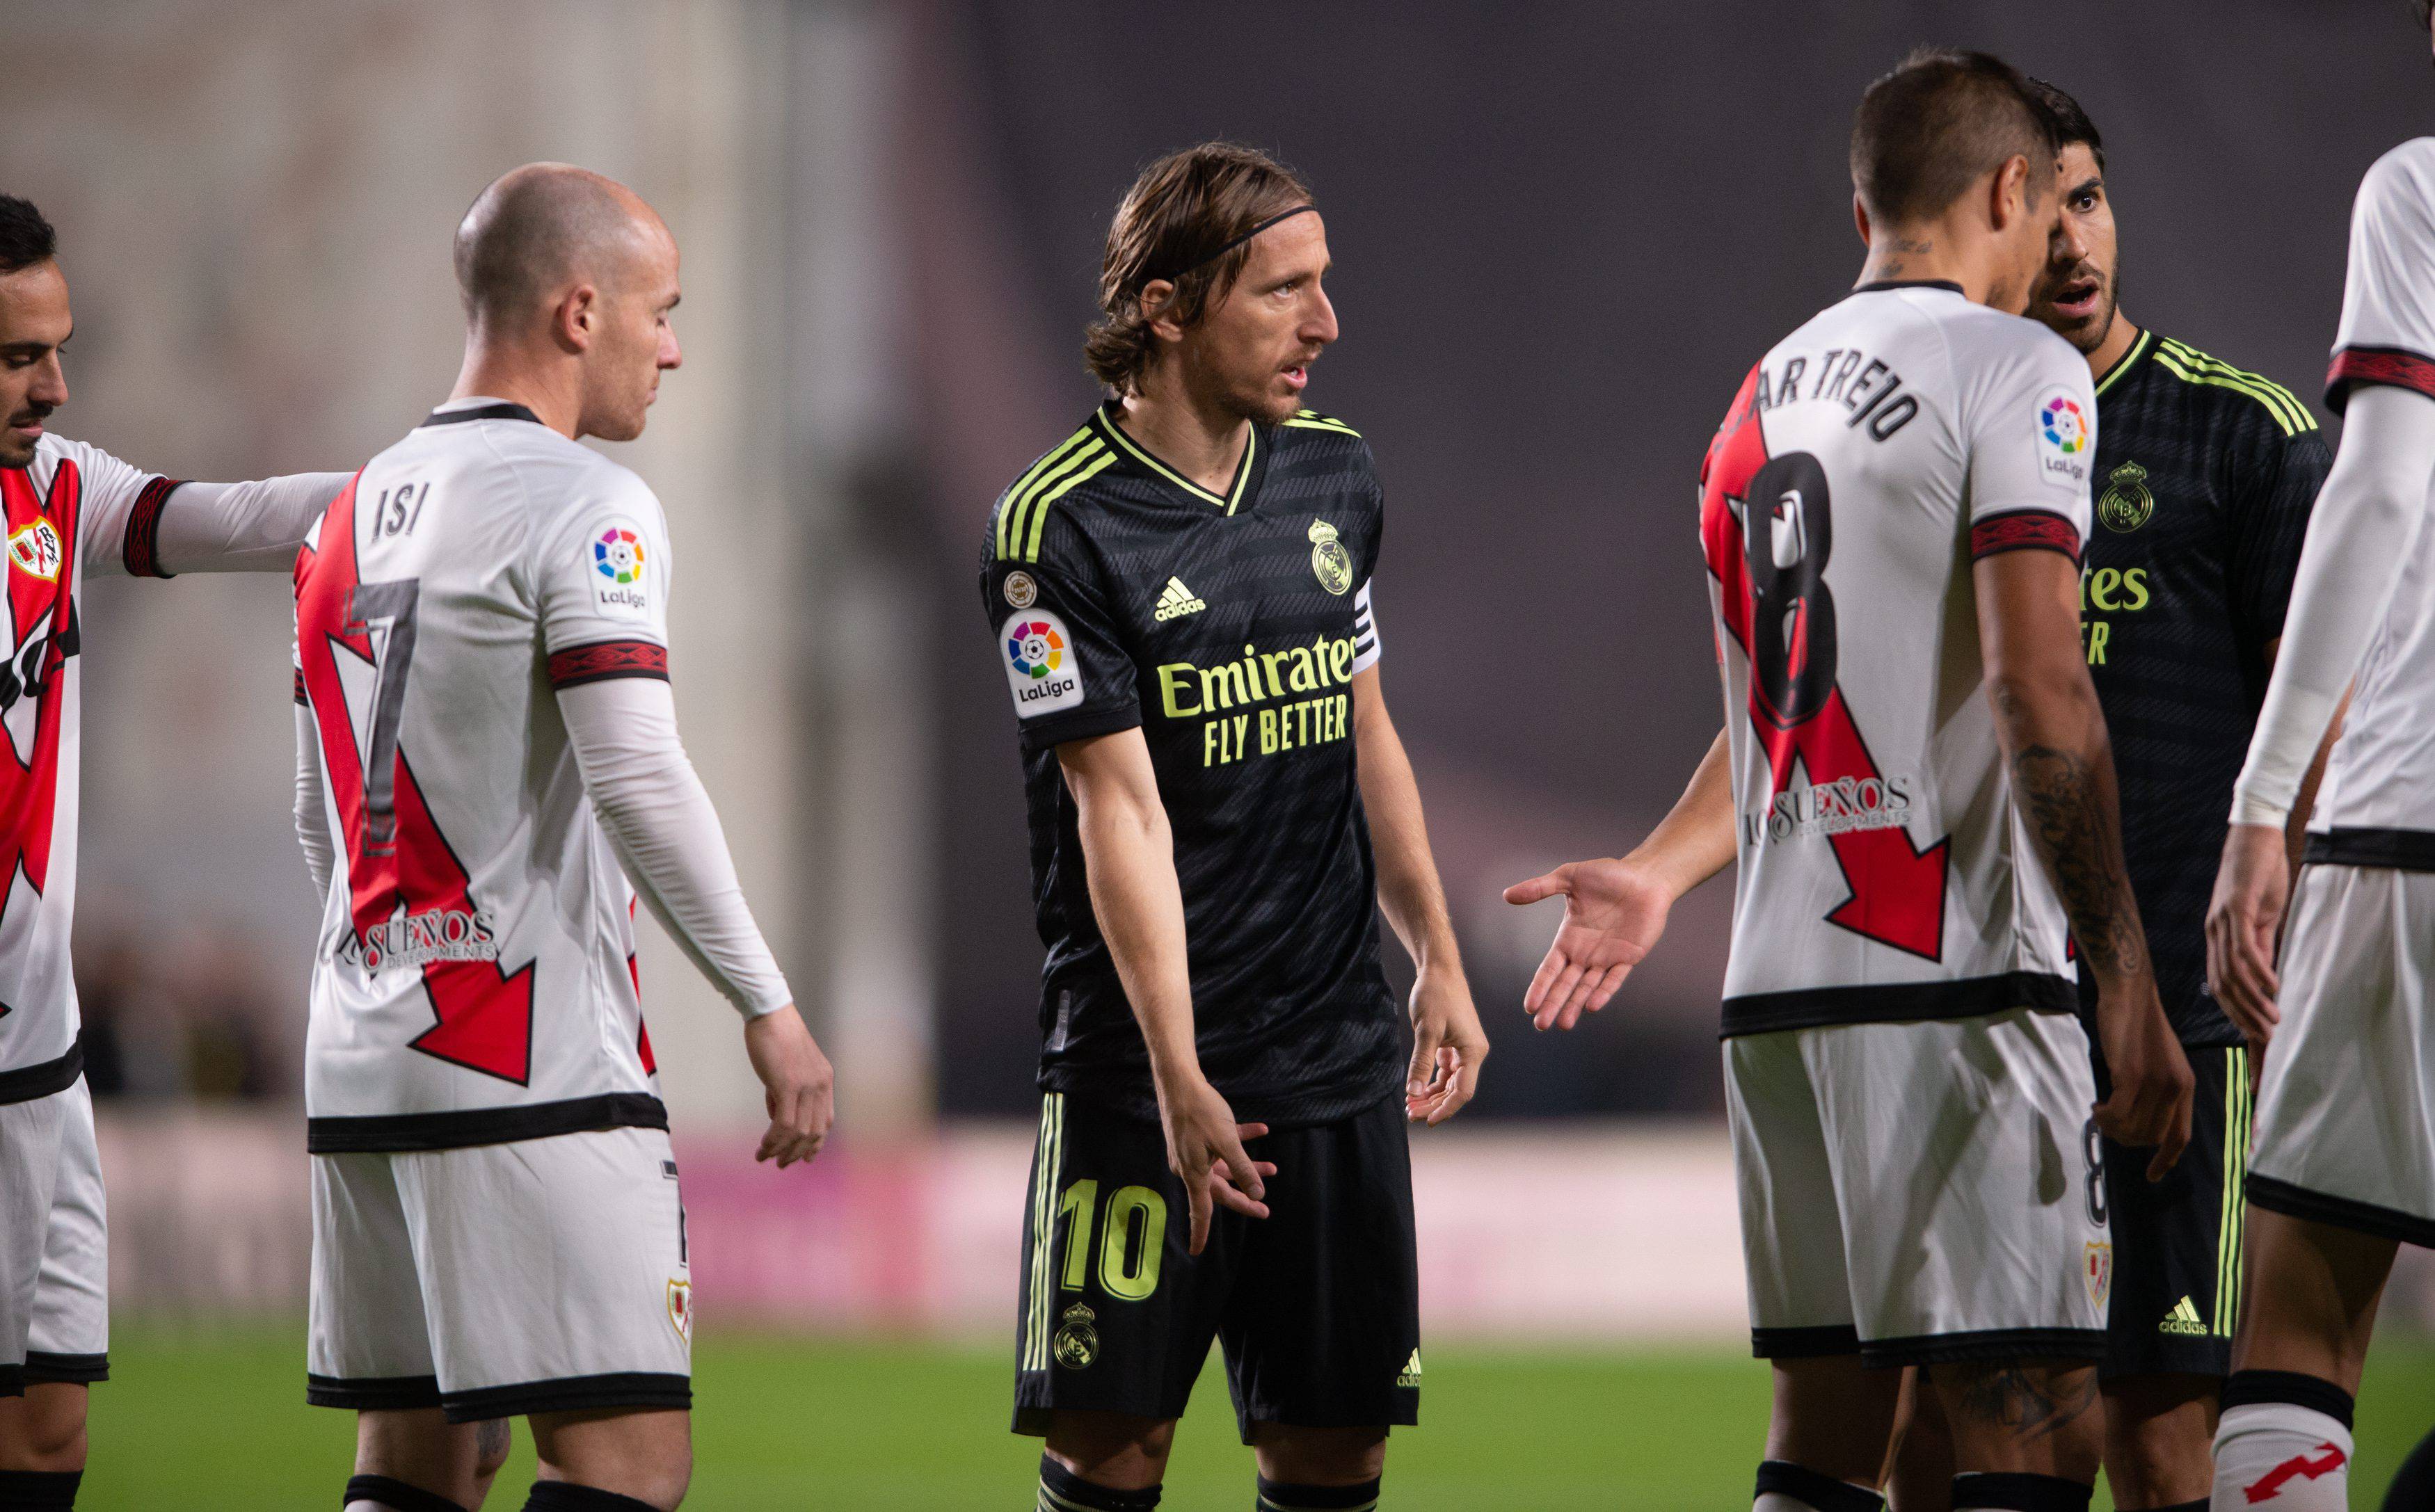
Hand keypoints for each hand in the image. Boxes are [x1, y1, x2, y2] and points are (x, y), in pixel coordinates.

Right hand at [743, 1005, 834, 1167]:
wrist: (770, 1014)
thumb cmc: (775, 1038)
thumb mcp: (787, 1069)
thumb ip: (785, 1094)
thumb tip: (777, 1118)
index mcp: (825, 1080)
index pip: (826, 1120)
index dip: (816, 1142)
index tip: (806, 1158)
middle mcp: (821, 1085)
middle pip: (814, 1131)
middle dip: (798, 1153)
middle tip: (781, 1164)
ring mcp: (806, 1085)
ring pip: (799, 1132)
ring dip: (781, 1150)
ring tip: (766, 1158)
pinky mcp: (788, 1084)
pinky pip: (784, 1124)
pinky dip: (773, 1140)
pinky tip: (763, 1147)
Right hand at [1153, 1071, 1274, 1255]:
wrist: (1179, 1081)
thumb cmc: (1201, 1112)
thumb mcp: (1227, 1142)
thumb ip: (1243, 1169)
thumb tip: (1257, 1194)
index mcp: (1195, 1173)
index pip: (1201, 1211)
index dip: (1200, 1233)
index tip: (1197, 1252)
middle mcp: (1191, 1167)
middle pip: (1220, 1189)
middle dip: (1245, 1196)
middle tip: (1265, 1209)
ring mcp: (1192, 1151)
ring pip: (1224, 1166)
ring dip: (1248, 1168)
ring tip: (1272, 1168)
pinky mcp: (1195, 1136)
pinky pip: (1221, 1144)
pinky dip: (1241, 1140)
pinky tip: (1261, 1129)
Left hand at [1405, 963, 1488, 1124]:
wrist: (1438, 970)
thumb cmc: (1436, 995)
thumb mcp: (1426, 1030)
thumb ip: (1420, 1062)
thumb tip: (1413, 1092)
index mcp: (1473, 1051)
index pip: (1462, 1091)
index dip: (1445, 1109)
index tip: (1426, 1119)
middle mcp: (1472, 1053)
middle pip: (1455, 1090)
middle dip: (1434, 1105)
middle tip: (1410, 1114)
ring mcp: (1462, 1050)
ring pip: (1448, 1083)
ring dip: (1431, 1096)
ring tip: (1410, 1105)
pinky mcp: (1452, 1045)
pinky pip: (1443, 1071)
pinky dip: (1430, 1082)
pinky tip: (1416, 1090)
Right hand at [1503, 856, 1677, 1029]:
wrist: (1645, 876)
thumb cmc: (1608, 874)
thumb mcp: (1568, 877)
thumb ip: (1539, 887)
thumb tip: (1507, 895)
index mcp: (1569, 938)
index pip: (1549, 968)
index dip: (1540, 987)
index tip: (1529, 1006)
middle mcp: (1585, 953)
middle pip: (1565, 984)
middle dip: (1553, 1004)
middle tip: (1541, 1025)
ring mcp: (1607, 957)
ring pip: (1587, 988)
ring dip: (1575, 1005)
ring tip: (1564, 1025)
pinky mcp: (1629, 957)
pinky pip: (1615, 979)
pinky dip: (1604, 992)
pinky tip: (1592, 1006)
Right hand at [2092, 981, 2194, 1180]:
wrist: (2129, 995)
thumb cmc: (2138, 1026)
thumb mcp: (2159, 1062)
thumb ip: (2157, 1090)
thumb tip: (2137, 1121)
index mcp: (2185, 1086)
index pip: (2179, 1135)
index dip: (2165, 1159)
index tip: (2152, 1175)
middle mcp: (2176, 1088)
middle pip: (2152, 1137)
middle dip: (2127, 1139)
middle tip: (2108, 1126)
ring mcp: (2155, 1082)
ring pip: (2133, 1128)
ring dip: (2113, 1128)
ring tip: (2100, 1114)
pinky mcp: (2132, 1075)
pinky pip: (2117, 1113)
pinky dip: (2104, 1117)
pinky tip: (2096, 1108)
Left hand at [2206, 821, 2290, 1045]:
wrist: (2255, 838)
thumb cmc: (2259, 877)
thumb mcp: (2262, 919)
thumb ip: (2261, 946)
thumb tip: (2265, 977)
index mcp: (2217, 937)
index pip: (2220, 984)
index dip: (2234, 1011)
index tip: (2254, 1034)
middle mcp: (2214, 932)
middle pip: (2222, 985)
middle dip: (2244, 1015)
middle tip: (2267, 1037)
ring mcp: (2222, 920)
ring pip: (2233, 972)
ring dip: (2253, 999)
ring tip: (2274, 1018)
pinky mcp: (2236, 907)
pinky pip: (2244, 947)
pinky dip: (2258, 970)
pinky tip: (2273, 985)